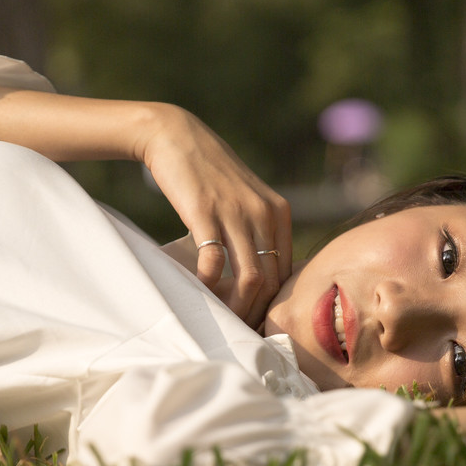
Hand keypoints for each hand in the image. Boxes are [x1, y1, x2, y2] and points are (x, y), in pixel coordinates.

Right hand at [139, 105, 291, 326]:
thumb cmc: (208, 173)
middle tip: (237, 327)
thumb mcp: (246, 198)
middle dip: (256, 311)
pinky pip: (214, 262)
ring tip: (220, 317)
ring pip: (250, 277)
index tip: (253, 318)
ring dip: (236, 305)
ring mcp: (236, 213)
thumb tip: (259, 274)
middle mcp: (264, 213)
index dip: (272, 302)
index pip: (287, 272)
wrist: (177, 137)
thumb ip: (257, 229)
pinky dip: (207, 285)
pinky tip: (197, 290)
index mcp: (278, 213)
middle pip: (272, 280)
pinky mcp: (206, 213)